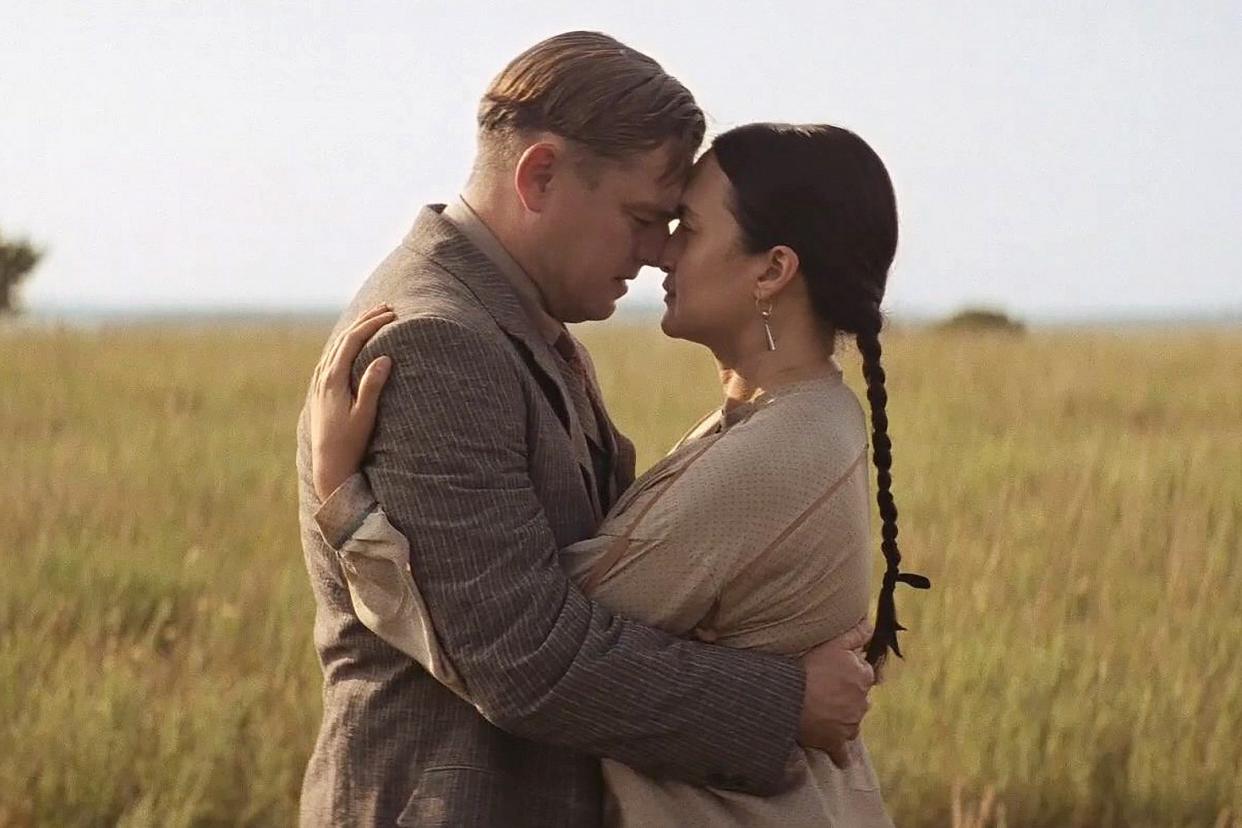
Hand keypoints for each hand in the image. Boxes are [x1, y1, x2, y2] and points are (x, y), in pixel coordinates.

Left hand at [310, 304, 395, 499]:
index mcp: (333, 380)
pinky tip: (351, 346)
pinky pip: (331, 358)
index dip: (371, 325)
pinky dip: (344, 345)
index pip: (352, 342)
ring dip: (354, 331)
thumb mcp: (365, 415)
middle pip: (343, 340)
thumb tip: (385, 358)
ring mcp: (319, 384)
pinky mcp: (320, 392)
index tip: (391, 315)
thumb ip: (373, 386)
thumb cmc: (350, 443)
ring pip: (335, 347)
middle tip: (386, 308)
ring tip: (372, 320)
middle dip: (364, 321)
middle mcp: (322, 378)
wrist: (328, 465)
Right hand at [797, 619, 875, 767]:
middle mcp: (862, 702)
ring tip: (823, 714)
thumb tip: (872, 625)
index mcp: (864, 677)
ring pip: (852, 723)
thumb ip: (857, 633)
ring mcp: (850, 725)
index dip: (849, 672)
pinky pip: (842, 754)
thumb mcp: (834, 642)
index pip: (863, 674)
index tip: (834, 672)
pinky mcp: (835, 743)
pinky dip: (841, 756)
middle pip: (859, 699)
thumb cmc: (809, 667)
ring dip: (842, 720)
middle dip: (848, 697)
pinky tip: (839, 758)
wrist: (789, 697)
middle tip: (826, 691)